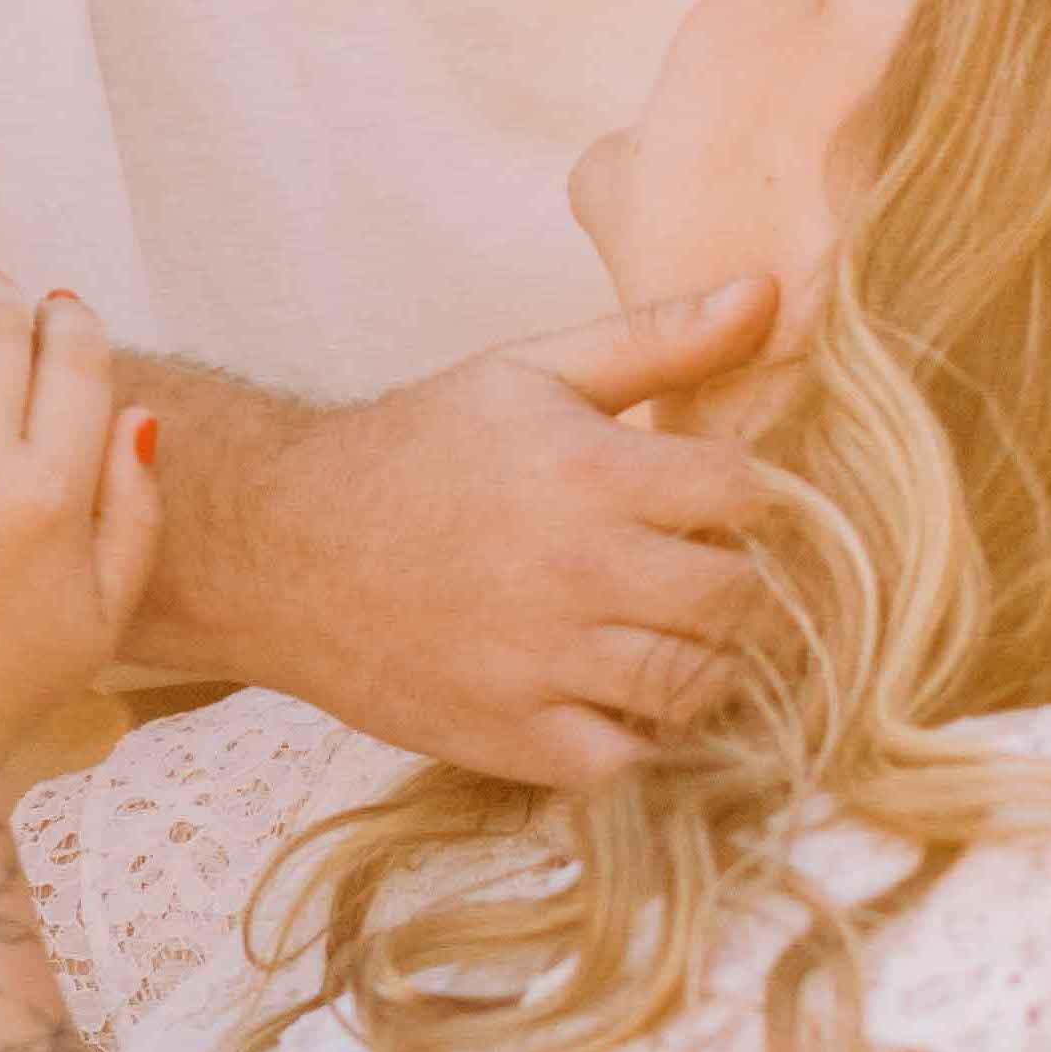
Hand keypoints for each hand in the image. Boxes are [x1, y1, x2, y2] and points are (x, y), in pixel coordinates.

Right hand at [150, 275, 783, 782]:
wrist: (280, 546)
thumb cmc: (418, 449)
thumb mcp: (533, 370)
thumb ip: (660, 337)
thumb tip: (770, 290)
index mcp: (592, 472)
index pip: (750, 496)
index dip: (759, 501)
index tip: (729, 506)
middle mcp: (577, 571)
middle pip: (741, 600)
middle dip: (747, 587)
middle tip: (715, 577)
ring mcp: (545, 664)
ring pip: (699, 687)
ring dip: (708, 663)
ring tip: (674, 634)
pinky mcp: (513, 738)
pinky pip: (630, 761)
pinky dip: (643, 737)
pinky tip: (623, 695)